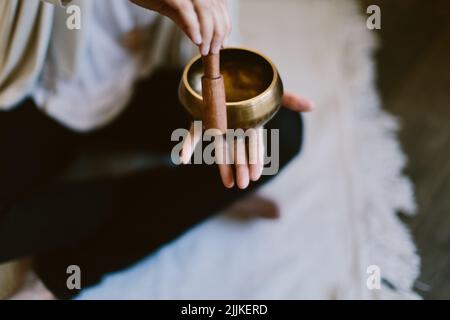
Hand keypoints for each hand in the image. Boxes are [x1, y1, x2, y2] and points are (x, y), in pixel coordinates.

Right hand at [130, 0, 230, 54]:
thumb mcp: (173, 9)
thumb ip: (187, 21)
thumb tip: (201, 40)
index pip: (220, 6)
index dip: (224, 25)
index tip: (223, 44)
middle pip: (216, 9)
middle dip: (217, 33)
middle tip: (214, 51)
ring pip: (205, 10)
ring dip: (208, 33)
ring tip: (204, 50)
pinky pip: (186, 10)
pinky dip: (193, 27)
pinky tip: (197, 41)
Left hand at [180, 92, 313, 188]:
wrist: (227, 67)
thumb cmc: (251, 82)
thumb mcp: (272, 92)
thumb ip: (290, 100)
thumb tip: (313, 106)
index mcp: (250, 123)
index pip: (254, 144)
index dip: (254, 159)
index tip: (255, 174)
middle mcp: (234, 126)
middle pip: (238, 150)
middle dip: (241, 166)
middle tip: (242, 183)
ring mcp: (217, 123)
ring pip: (220, 147)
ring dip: (223, 164)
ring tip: (227, 182)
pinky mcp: (200, 118)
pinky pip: (192, 132)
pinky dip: (187, 145)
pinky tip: (183, 158)